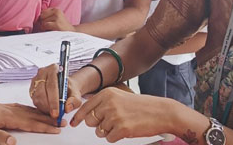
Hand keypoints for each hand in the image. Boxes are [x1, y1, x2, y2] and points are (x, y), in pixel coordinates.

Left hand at [0, 99, 60, 144]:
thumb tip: (14, 142)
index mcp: (7, 116)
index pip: (30, 123)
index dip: (44, 127)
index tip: (56, 129)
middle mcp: (9, 110)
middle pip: (33, 115)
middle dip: (48, 120)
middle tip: (61, 122)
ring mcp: (6, 107)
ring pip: (28, 111)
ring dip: (41, 114)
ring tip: (51, 117)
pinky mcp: (2, 107)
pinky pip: (21, 108)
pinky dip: (30, 110)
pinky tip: (31, 111)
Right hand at [28, 64, 82, 119]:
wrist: (65, 88)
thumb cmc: (69, 89)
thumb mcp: (76, 94)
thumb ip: (74, 100)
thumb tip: (67, 107)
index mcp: (54, 69)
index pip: (52, 86)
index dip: (53, 101)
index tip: (57, 113)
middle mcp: (43, 72)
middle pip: (42, 92)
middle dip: (48, 107)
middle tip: (55, 116)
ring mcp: (35, 80)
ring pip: (37, 97)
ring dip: (44, 108)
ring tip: (53, 113)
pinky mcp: (32, 88)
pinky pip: (34, 100)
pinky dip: (41, 107)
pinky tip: (48, 110)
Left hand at [39, 8, 74, 32]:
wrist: (72, 33)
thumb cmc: (62, 27)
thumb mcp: (56, 18)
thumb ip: (48, 16)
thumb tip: (36, 18)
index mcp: (56, 9)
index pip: (42, 11)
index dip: (42, 18)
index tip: (44, 23)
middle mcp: (57, 11)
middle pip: (41, 16)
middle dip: (42, 22)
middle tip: (47, 27)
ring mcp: (57, 17)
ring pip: (42, 21)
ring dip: (43, 27)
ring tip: (50, 29)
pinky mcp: (56, 24)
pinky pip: (44, 25)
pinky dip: (44, 29)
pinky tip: (50, 31)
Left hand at [72, 87, 190, 142]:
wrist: (160, 112)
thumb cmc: (141, 106)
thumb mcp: (120, 98)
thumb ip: (104, 103)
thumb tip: (87, 113)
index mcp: (107, 94)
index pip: (85, 107)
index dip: (78, 117)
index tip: (73, 123)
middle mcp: (109, 103)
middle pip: (90, 121)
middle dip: (97, 125)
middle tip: (110, 122)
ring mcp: (115, 116)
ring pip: (99, 131)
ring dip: (108, 131)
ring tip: (121, 124)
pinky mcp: (121, 129)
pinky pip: (109, 139)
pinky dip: (116, 137)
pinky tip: (126, 130)